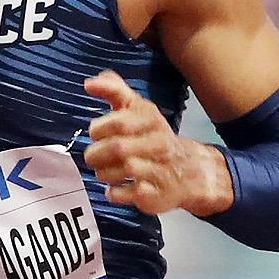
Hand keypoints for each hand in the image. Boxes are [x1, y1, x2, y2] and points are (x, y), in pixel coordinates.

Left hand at [82, 70, 231, 216]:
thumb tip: (89, 83)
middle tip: (94, 156)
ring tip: (104, 170)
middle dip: (97, 153)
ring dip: (103, 172)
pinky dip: (112, 191)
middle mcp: (158, 144)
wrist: (189, 172)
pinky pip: (124, 194)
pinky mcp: (153, 195)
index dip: (100, 128)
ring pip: (121, 171)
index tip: (97, 133)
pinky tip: (114, 187)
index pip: (120, 122)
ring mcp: (158, 170)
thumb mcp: (138, 109)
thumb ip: (114, 90)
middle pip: (118, 148)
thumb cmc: (153, 137)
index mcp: (152, 120)